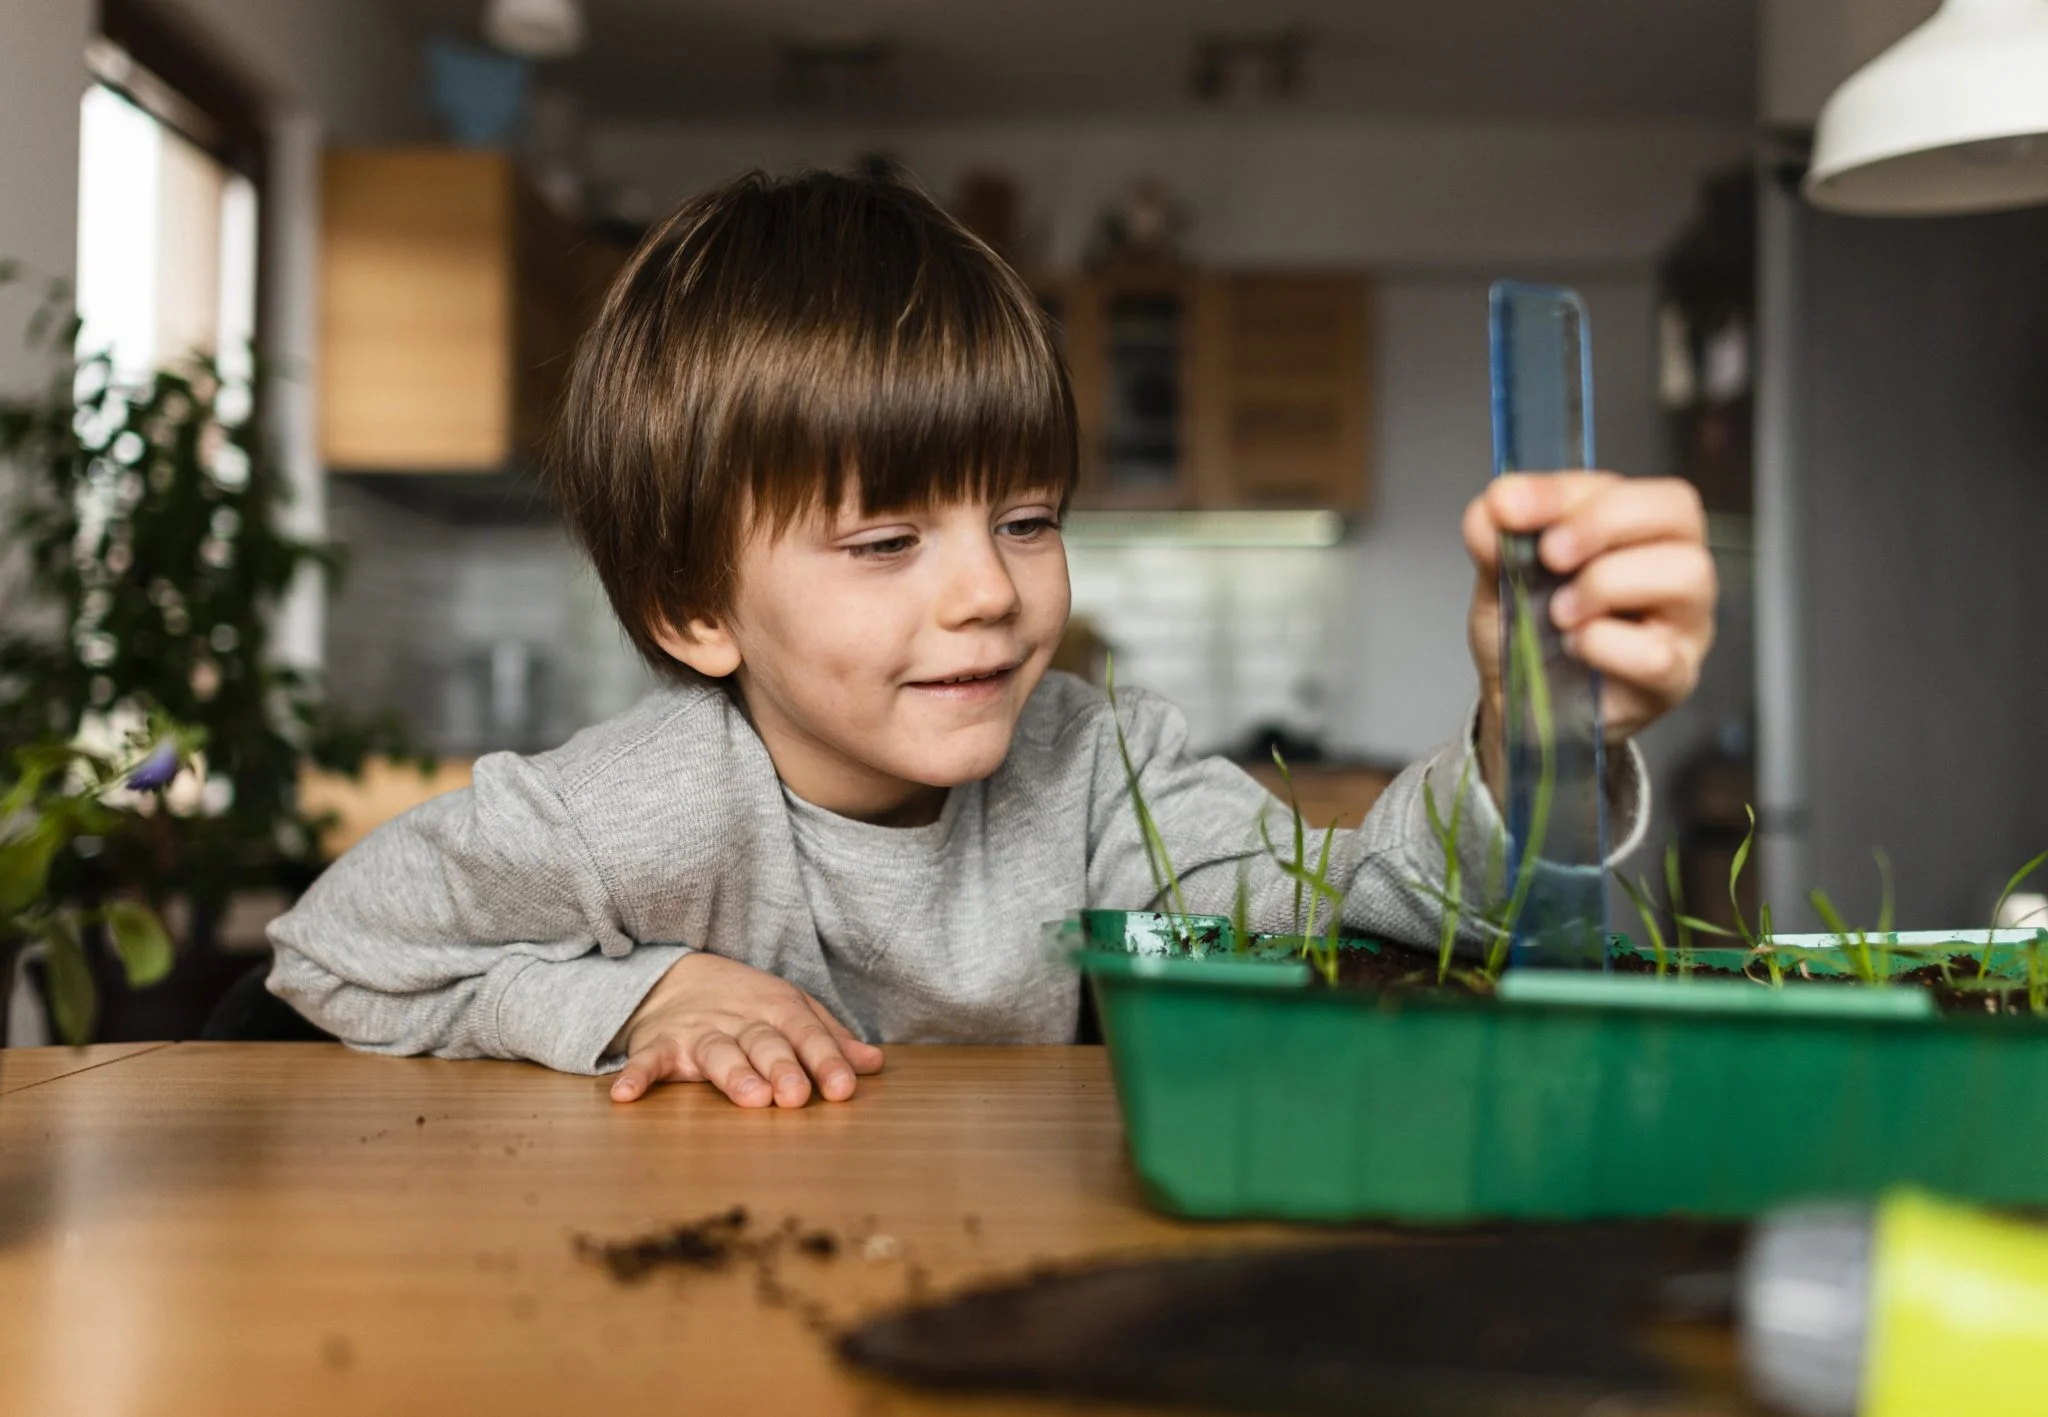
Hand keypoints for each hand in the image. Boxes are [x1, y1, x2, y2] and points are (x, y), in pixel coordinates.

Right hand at [607, 952, 884, 1106]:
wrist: (675, 976)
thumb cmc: (746, 1005)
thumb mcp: (792, 1012)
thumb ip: (829, 1040)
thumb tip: (874, 1065)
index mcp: (777, 1009)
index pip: (807, 1034)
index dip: (826, 1061)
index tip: (844, 1089)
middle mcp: (740, 1020)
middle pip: (765, 1043)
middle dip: (782, 1068)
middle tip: (796, 1096)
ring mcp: (699, 1031)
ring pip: (718, 1052)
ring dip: (733, 1074)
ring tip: (750, 1097)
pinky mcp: (661, 1044)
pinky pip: (647, 1060)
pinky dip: (636, 1075)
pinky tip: (626, 1096)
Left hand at [1463, 472, 1716, 789]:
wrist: (1520, 708)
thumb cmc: (1528, 635)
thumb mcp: (1499, 581)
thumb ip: (1496, 541)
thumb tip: (1493, 509)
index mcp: (1630, 527)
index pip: (1618, 486)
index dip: (1561, 491)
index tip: (1508, 507)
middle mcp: (1670, 563)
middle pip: (1675, 510)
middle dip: (1601, 523)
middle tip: (1549, 556)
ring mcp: (1683, 620)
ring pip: (1686, 572)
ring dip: (1607, 584)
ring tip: (1561, 613)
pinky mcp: (1675, 676)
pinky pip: (1659, 654)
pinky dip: (1607, 645)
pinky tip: (1577, 647)